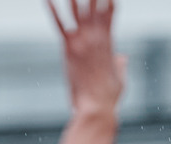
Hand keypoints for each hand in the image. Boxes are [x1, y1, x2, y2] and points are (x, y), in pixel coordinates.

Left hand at [48, 0, 126, 116]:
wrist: (96, 107)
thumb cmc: (108, 97)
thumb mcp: (119, 78)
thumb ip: (120, 64)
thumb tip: (123, 57)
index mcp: (108, 43)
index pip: (109, 14)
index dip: (107, 2)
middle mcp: (96, 38)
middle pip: (93, 7)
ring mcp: (82, 42)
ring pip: (76, 11)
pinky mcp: (68, 49)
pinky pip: (59, 25)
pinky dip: (52, 11)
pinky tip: (47, 0)